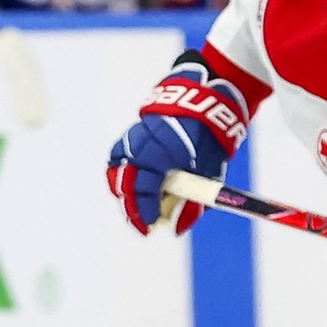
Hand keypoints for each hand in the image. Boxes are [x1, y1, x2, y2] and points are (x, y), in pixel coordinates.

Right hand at [108, 56, 247, 234]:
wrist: (204, 98)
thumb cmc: (211, 137)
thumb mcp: (210, 171)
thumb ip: (194, 201)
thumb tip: (177, 228)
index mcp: (165, 152)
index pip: (145, 188)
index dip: (144, 211)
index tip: (150, 226)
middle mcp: (144, 143)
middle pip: (125, 182)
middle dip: (130, 207)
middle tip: (141, 223)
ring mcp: (134, 135)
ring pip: (116, 169)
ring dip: (124, 191)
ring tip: (135, 206)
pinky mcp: (131, 132)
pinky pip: (118, 157)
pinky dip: (122, 173)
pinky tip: (132, 185)